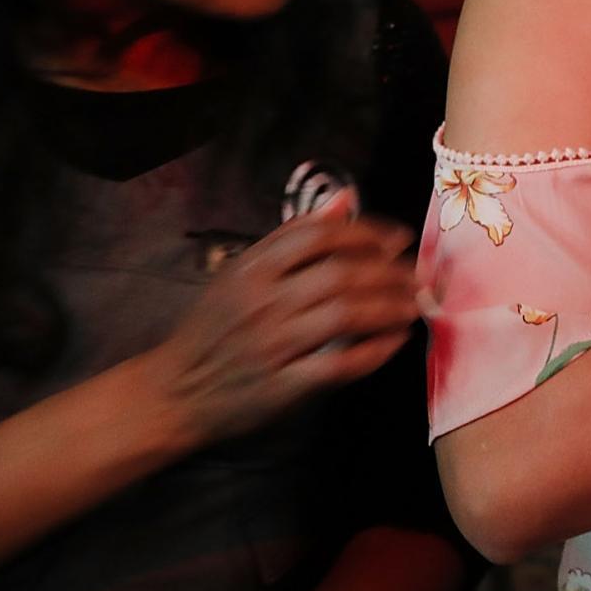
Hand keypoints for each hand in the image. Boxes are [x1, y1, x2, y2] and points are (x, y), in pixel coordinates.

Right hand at [147, 190, 418, 445]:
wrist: (175, 391)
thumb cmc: (214, 328)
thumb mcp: (240, 272)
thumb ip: (292, 236)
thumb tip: (345, 199)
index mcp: (250, 269)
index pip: (318, 236)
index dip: (366, 233)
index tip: (396, 239)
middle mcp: (261, 303)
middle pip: (340, 275)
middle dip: (389, 273)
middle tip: (415, 275)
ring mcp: (272, 345)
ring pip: (346, 316)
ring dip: (389, 308)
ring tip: (412, 304)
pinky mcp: (282, 387)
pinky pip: (339, 364)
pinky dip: (375, 351)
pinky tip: (394, 340)